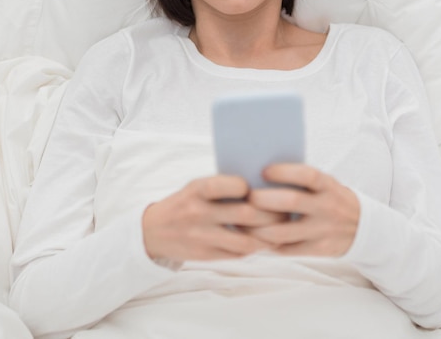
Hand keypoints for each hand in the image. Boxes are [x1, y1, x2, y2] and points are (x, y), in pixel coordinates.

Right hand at [142, 175, 282, 261]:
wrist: (153, 231)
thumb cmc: (185, 202)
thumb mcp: (197, 187)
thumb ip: (223, 186)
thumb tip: (263, 185)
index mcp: (197, 190)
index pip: (231, 185)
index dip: (250, 187)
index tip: (258, 187)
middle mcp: (199, 212)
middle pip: (246, 214)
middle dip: (271, 212)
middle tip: (287, 209)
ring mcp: (202, 236)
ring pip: (246, 240)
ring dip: (268, 235)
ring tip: (281, 228)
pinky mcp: (206, 255)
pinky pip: (238, 254)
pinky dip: (256, 248)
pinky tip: (266, 241)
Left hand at [247, 164, 359, 256]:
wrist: (363, 227)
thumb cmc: (330, 197)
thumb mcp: (325, 184)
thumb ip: (301, 179)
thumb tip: (260, 172)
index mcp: (328, 185)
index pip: (307, 175)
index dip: (284, 172)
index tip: (263, 171)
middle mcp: (327, 207)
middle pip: (292, 202)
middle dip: (265, 199)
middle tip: (247, 197)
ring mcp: (323, 230)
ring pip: (285, 232)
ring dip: (259, 228)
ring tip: (242, 221)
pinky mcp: (319, 250)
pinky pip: (288, 250)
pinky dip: (268, 244)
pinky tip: (253, 237)